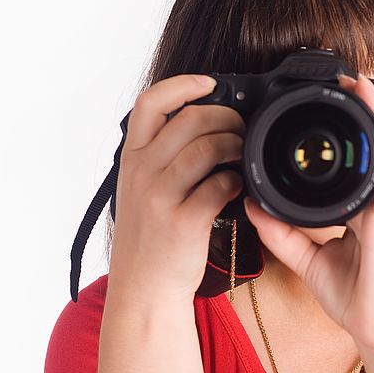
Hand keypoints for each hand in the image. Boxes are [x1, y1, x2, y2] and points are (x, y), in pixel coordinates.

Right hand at [108, 74, 245, 304]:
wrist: (143, 288)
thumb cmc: (150, 237)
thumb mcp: (140, 189)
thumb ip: (161, 157)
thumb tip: (204, 125)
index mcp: (131, 159)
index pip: (150, 103)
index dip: (182, 85)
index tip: (209, 83)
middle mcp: (141, 172)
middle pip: (190, 119)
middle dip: (226, 116)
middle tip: (240, 128)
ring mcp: (160, 196)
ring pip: (208, 147)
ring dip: (235, 145)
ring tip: (242, 156)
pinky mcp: (183, 221)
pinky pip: (219, 185)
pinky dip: (235, 182)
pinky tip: (237, 188)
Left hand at [243, 73, 373, 351]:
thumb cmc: (357, 299)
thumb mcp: (308, 259)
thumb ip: (281, 232)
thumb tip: (252, 205)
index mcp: (362, 208)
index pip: (355, 160)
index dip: (347, 129)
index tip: (326, 105)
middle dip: (363, 110)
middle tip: (346, 80)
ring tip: (361, 85)